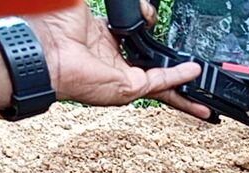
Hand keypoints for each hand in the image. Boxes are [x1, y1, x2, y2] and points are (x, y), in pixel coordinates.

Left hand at [26, 3, 210, 117]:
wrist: (43, 49)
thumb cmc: (53, 26)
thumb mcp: (92, 5)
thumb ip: (118, 5)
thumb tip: (139, 4)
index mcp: (104, 42)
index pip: (135, 41)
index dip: (148, 29)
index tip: (152, 18)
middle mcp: (115, 63)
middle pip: (153, 68)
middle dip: (175, 72)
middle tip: (193, 71)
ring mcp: (122, 79)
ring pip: (162, 84)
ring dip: (184, 85)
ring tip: (204, 87)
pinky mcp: (128, 89)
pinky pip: (160, 82)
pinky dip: (179, 77)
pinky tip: (195, 73)